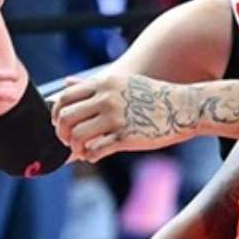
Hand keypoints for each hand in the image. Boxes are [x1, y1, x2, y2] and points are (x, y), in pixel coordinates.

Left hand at [52, 72, 190, 161]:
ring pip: (77, 136)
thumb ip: (91, 85)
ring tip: (83, 151)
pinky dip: (90, 156)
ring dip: (76, 148)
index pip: (64, 98)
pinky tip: (95, 155)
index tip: (60, 124)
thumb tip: (66, 83)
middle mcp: (106, 98)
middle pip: (65, 118)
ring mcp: (115, 117)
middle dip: (62, 134)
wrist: (182, 107)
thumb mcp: (120, 83)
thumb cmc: (151, 96)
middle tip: (68, 141)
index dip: (56, 114)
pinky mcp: (125, 136)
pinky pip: (95, 150)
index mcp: (103, 84)